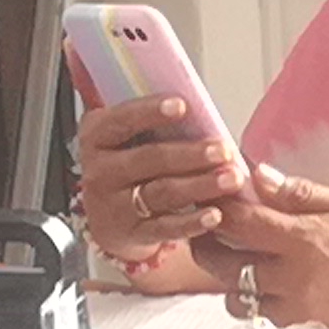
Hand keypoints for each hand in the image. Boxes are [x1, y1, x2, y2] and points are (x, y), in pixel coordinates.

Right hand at [74, 93, 243, 273]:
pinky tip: (215, 214)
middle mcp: (101, 171)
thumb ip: (148, 118)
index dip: (150, 112)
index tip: (182, 106)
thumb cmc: (128, 165)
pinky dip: (192, 221)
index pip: (122, 120)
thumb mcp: (125, 138)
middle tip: (223, 150)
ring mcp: (115, 205)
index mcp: (98, 137)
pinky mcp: (133, 233)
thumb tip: (189, 95)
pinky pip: (165, 227)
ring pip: (161, 192)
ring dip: (200, 185)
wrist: (109, 220)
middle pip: (149, 158)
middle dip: (190, 154)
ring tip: (231, 179)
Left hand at [204, 166, 328, 328]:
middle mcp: (294, 277)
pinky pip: (262, 317)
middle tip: (208, 231)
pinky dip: (256, 301)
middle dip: (207, 245)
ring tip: (240, 261)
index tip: (212, 199)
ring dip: (229, 280)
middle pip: (223, 265)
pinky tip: (268, 283)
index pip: (238, 222)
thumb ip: (299, 193)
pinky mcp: (304, 326)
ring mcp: (297, 306)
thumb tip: (260, 177)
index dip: (217, 208)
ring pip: (236, 298)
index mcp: (303, 238)